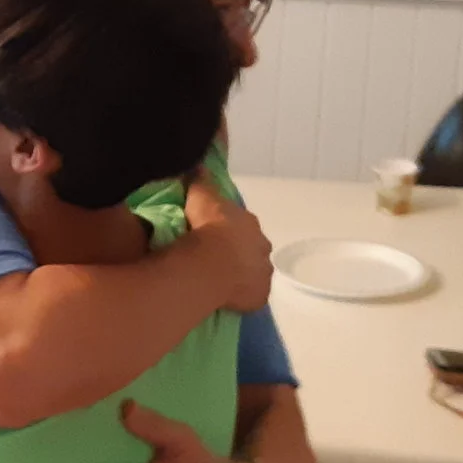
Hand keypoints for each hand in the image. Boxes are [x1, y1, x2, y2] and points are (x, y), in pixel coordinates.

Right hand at [184, 175, 271, 312]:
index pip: (242, 225)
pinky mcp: (261, 295)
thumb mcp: (201, 196)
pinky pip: (252, 295)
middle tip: (216, 259)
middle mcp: (262, 246)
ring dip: (241, 275)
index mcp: (249, 223)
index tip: (215, 235)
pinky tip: (228, 298)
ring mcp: (263, 273)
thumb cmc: (208, 228)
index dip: (229, 230)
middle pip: (251, 249)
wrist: (212, 263)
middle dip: (239, 253)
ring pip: (253, 272)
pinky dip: (243, 296)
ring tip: (219, 280)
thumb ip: (202, 180)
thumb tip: (199, 164)